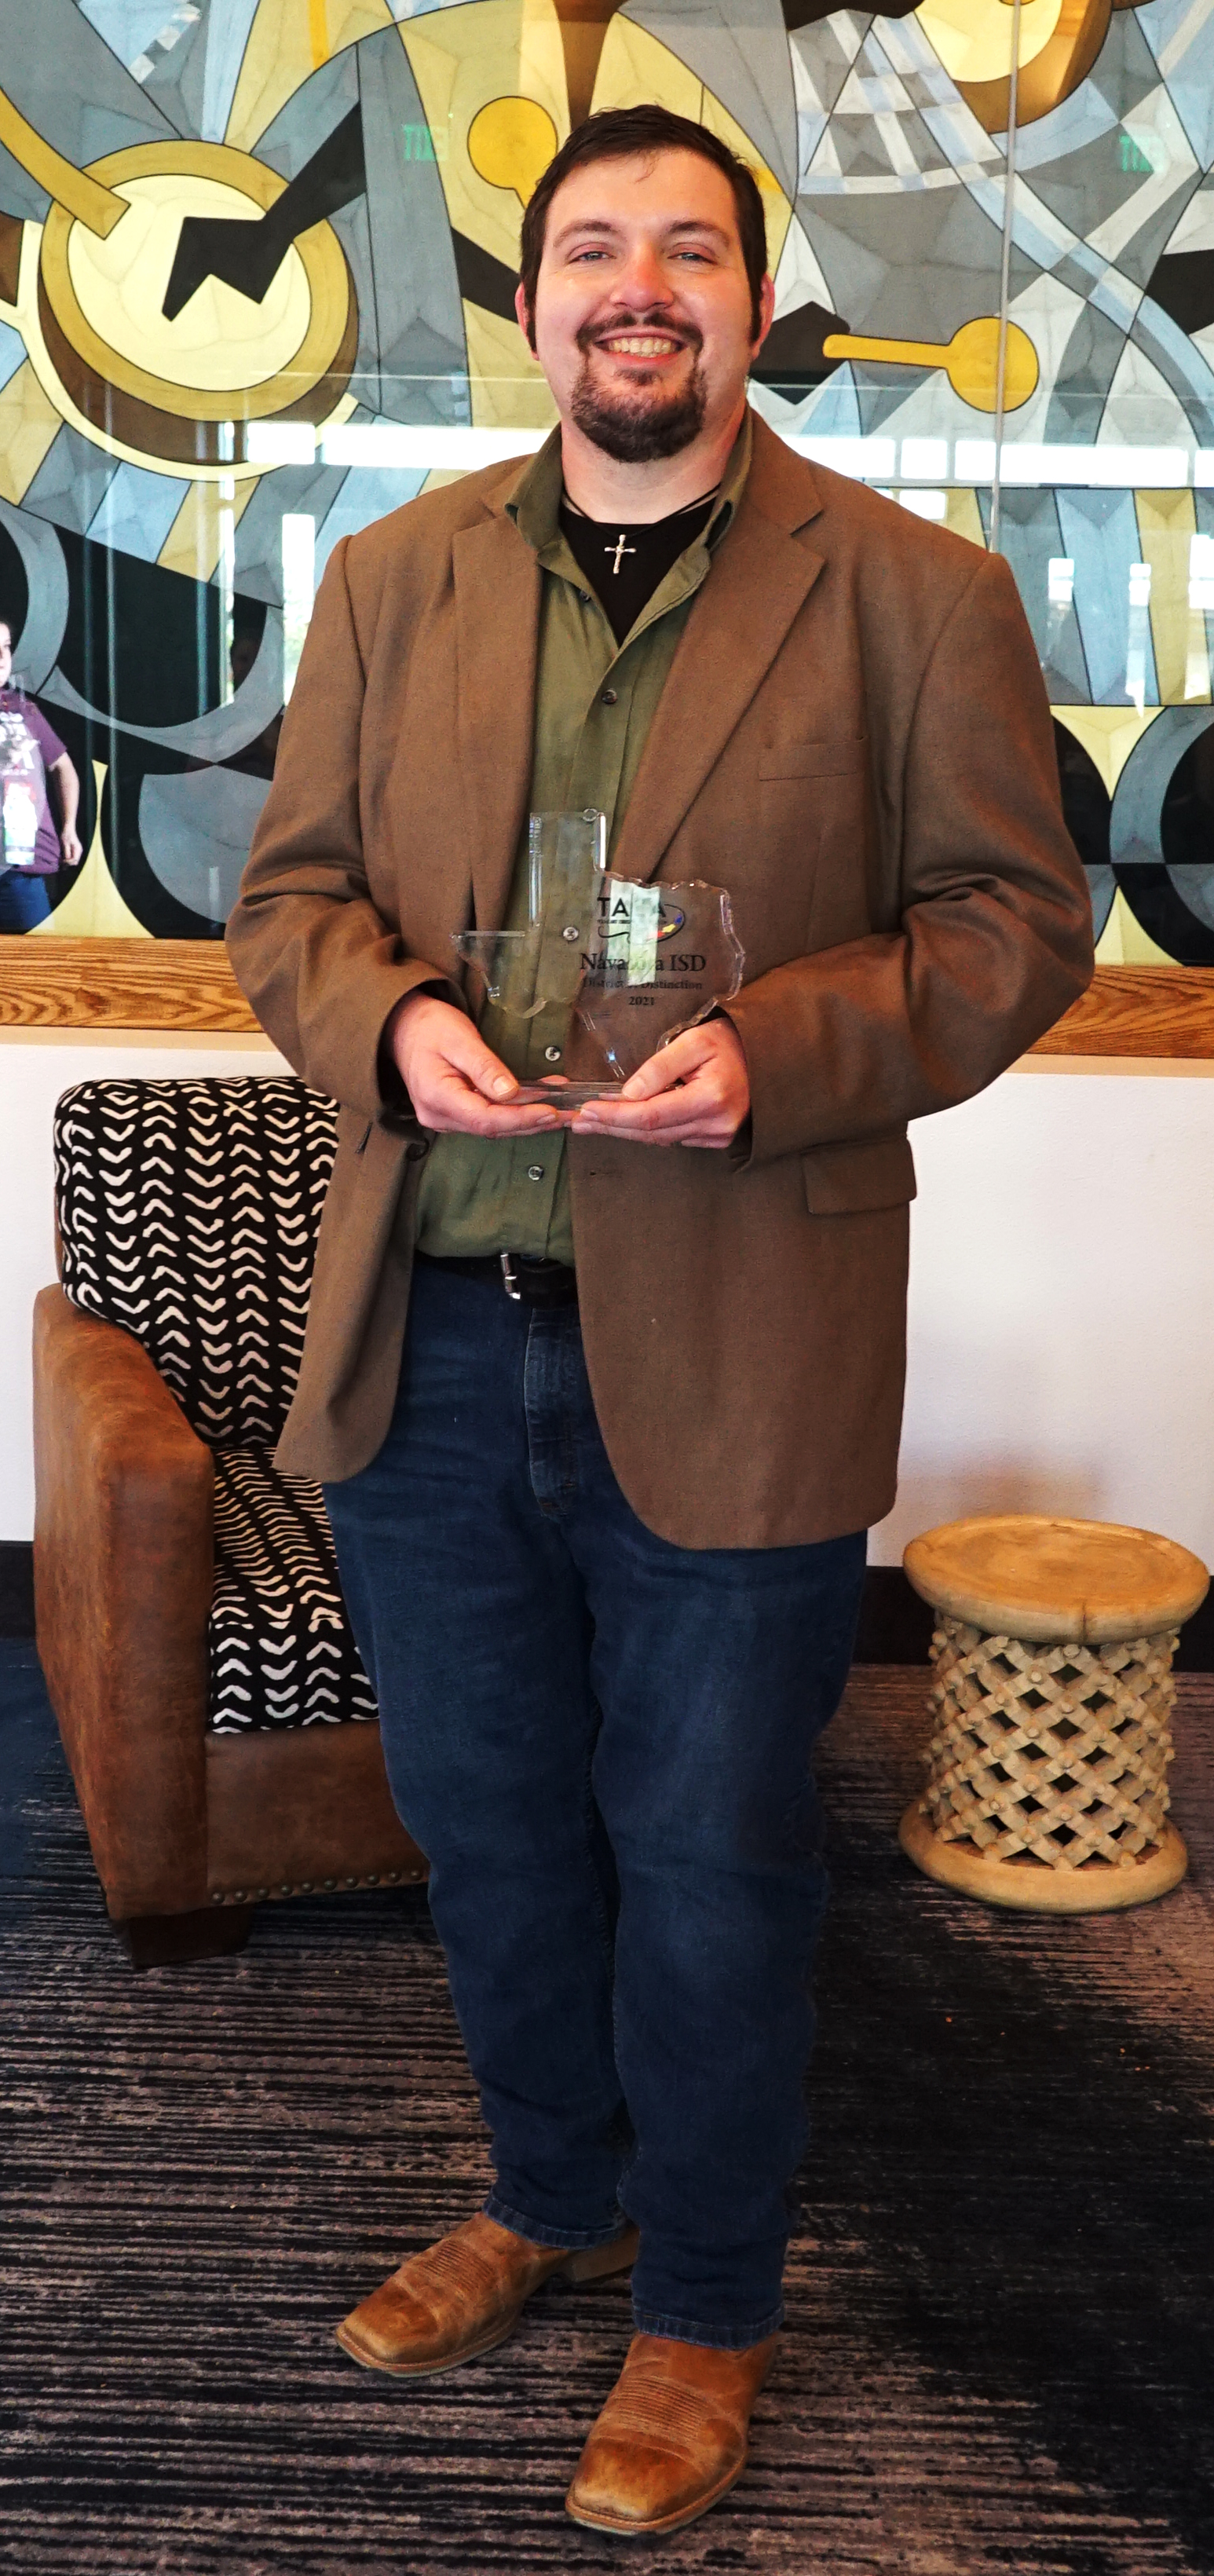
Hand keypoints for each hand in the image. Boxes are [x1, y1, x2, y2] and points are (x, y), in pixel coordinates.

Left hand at [60, 826, 82, 867]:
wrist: (68, 829)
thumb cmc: (66, 835)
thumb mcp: (65, 844)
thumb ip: (66, 852)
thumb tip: (66, 860)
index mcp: (77, 849)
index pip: (74, 860)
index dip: (68, 862)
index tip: (61, 860)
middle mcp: (79, 851)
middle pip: (75, 862)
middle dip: (68, 863)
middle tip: (60, 861)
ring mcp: (78, 851)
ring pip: (74, 860)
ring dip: (67, 861)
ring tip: (61, 859)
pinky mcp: (75, 850)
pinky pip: (72, 857)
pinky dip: (68, 859)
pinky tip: (63, 857)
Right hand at [387, 990, 567, 1137]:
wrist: (403, 1027)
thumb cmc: (429, 1027)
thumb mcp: (459, 1039)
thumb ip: (485, 1067)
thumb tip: (512, 1094)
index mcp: (436, 1097)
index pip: (485, 1119)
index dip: (520, 1119)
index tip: (551, 1112)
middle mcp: (438, 1116)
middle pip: (491, 1128)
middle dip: (532, 1123)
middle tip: (568, 1116)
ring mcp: (444, 1118)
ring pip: (492, 1126)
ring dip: (527, 1120)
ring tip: (561, 1112)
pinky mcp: (453, 1114)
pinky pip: (487, 1118)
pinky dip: (514, 1113)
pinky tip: (539, 1105)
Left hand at [572, 1017, 748, 1147]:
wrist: (766, 1056)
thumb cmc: (730, 1043)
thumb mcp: (694, 1041)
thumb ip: (660, 1066)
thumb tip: (629, 1093)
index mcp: (710, 1098)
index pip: (651, 1115)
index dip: (616, 1116)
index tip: (587, 1110)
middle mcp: (714, 1124)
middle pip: (651, 1133)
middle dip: (611, 1126)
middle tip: (577, 1121)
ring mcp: (717, 1136)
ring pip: (659, 1139)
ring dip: (624, 1130)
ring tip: (592, 1122)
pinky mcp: (716, 1139)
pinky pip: (673, 1138)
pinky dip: (648, 1131)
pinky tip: (626, 1122)